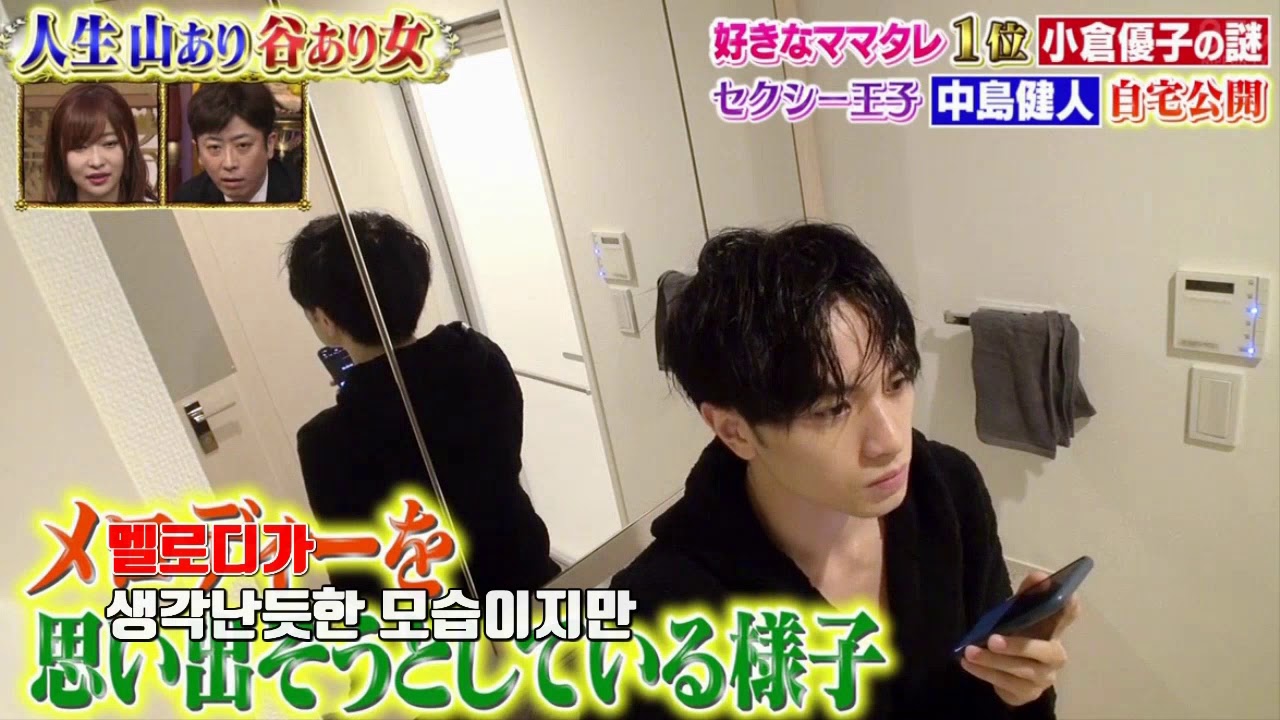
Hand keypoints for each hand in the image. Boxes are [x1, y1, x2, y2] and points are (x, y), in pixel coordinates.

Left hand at [960, 571, 1080, 706]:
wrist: (1008, 674)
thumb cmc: (1014, 636)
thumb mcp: (1016, 615)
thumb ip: (1025, 596)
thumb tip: (1039, 576)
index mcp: (1054, 630)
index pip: (1068, 616)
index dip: (1069, 607)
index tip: (1067, 596)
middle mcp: (1056, 656)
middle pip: (1045, 652)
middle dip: (1018, 646)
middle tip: (992, 640)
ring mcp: (1044, 678)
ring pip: (1021, 671)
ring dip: (992, 661)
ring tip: (969, 652)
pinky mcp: (1028, 694)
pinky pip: (1007, 685)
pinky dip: (985, 674)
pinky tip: (968, 664)